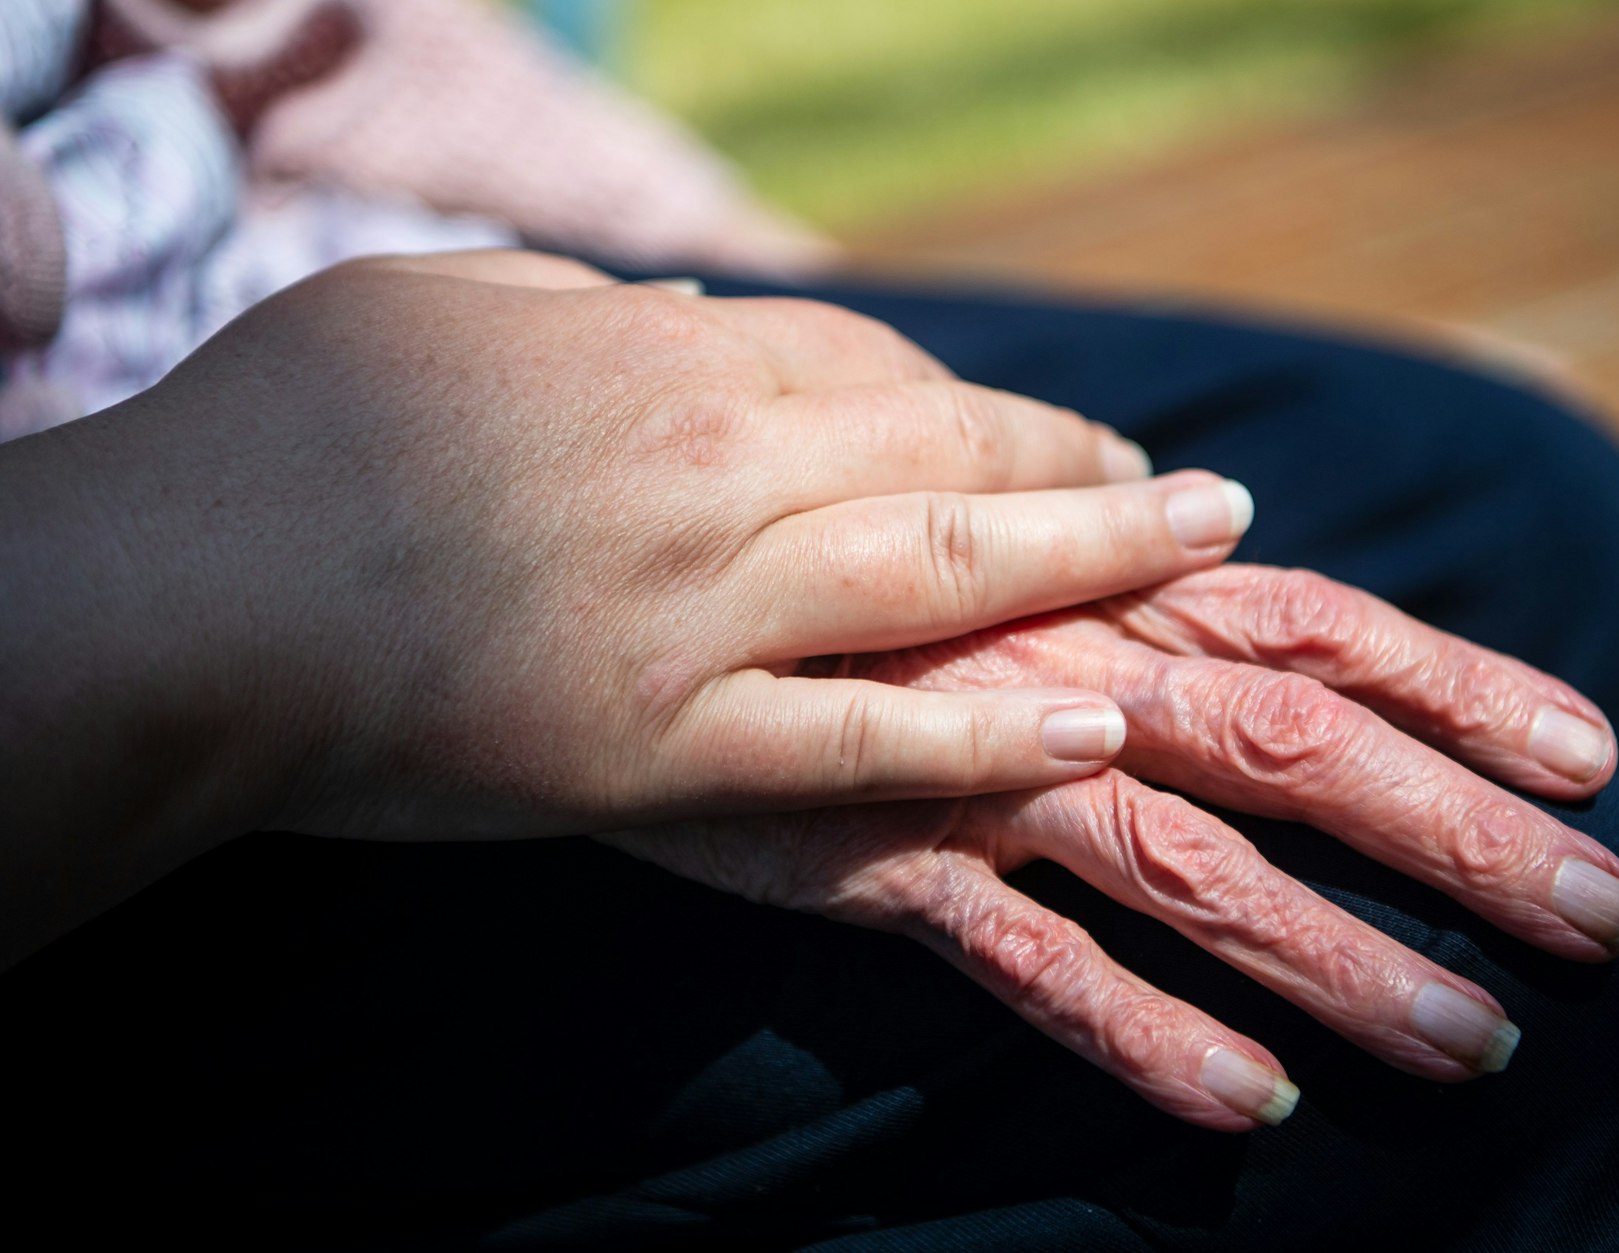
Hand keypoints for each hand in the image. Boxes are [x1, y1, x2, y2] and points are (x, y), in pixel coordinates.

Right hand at [0, 250, 1255, 961]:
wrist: (180, 599)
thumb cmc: (283, 437)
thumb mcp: (439, 314)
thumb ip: (578, 316)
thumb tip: (669, 319)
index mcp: (659, 361)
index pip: (878, 366)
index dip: (991, 404)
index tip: (1062, 430)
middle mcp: (712, 470)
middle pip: (949, 452)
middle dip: (1089, 469)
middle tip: (1197, 494)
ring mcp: (700, 613)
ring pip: (943, 576)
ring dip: (1096, 560)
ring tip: (1204, 554)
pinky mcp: (664, 748)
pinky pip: (862, 745)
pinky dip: (986, 739)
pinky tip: (1094, 727)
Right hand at [605, 565, 1618, 1130]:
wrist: (624, 565)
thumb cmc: (830, 535)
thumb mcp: (976, 511)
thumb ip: (1095, 529)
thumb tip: (1199, 504)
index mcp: (1109, 585)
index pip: (1319, 628)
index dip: (1460, 684)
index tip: (1589, 755)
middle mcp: (1073, 672)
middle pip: (1299, 750)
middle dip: (1460, 835)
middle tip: (1606, 919)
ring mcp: (980, 774)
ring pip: (1190, 873)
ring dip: (1335, 962)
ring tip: (1471, 1047)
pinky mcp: (881, 864)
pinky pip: (1027, 966)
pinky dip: (1138, 1034)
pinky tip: (1246, 1105)